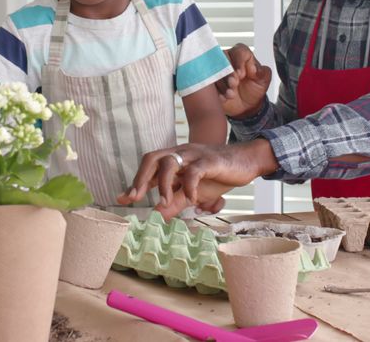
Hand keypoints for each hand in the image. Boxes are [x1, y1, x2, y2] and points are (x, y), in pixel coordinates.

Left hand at [116, 140, 279, 218]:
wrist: (246, 161)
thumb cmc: (217, 176)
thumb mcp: (192, 193)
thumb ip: (173, 203)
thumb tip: (155, 216)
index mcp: (174, 159)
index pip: (148, 166)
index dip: (135, 181)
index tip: (122, 198)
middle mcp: (181, 153)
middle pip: (152, 158)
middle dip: (141, 178)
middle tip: (135, 198)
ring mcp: (195, 155)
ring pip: (170, 161)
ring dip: (163, 184)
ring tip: (164, 202)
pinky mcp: (211, 160)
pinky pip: (195, 170)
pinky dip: (190, 185)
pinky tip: (192, 199)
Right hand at [216, 43, 272, 117]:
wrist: (246, 106)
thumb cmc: (254, 89)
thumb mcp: (263, 81)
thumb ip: (262, 72)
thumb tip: (253, 67)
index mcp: (242, 56)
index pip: (239, 51)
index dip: (239, 62)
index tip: (242, 74)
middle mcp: (228, 60)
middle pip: (224, 59)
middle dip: (229, 73)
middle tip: (234, 84)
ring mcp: (217, 71)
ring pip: (215, 71)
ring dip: (223, 84)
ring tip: (231, 94)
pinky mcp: (211, 81)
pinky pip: (208, 83)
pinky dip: (216, 91)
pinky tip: (223, 97)